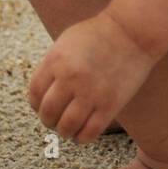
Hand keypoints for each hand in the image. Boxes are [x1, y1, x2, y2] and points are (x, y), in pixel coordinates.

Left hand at [28, 11, 157, 143]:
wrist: (133, 31)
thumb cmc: (99, 34)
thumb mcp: (67, 42)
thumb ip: (52, 65)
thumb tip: (42, 92)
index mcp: (56, 60)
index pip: (34, 94)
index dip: (36, 104)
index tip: (42, 106)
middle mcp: (70, 78)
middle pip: (47, 113)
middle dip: (48, 120)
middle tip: (54, 120)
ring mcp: (91, 93)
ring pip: (66, 127)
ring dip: (64, 131)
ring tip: (68, 128)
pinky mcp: (110, 105)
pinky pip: (89, 132)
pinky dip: (82, 137)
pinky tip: (82, 132)